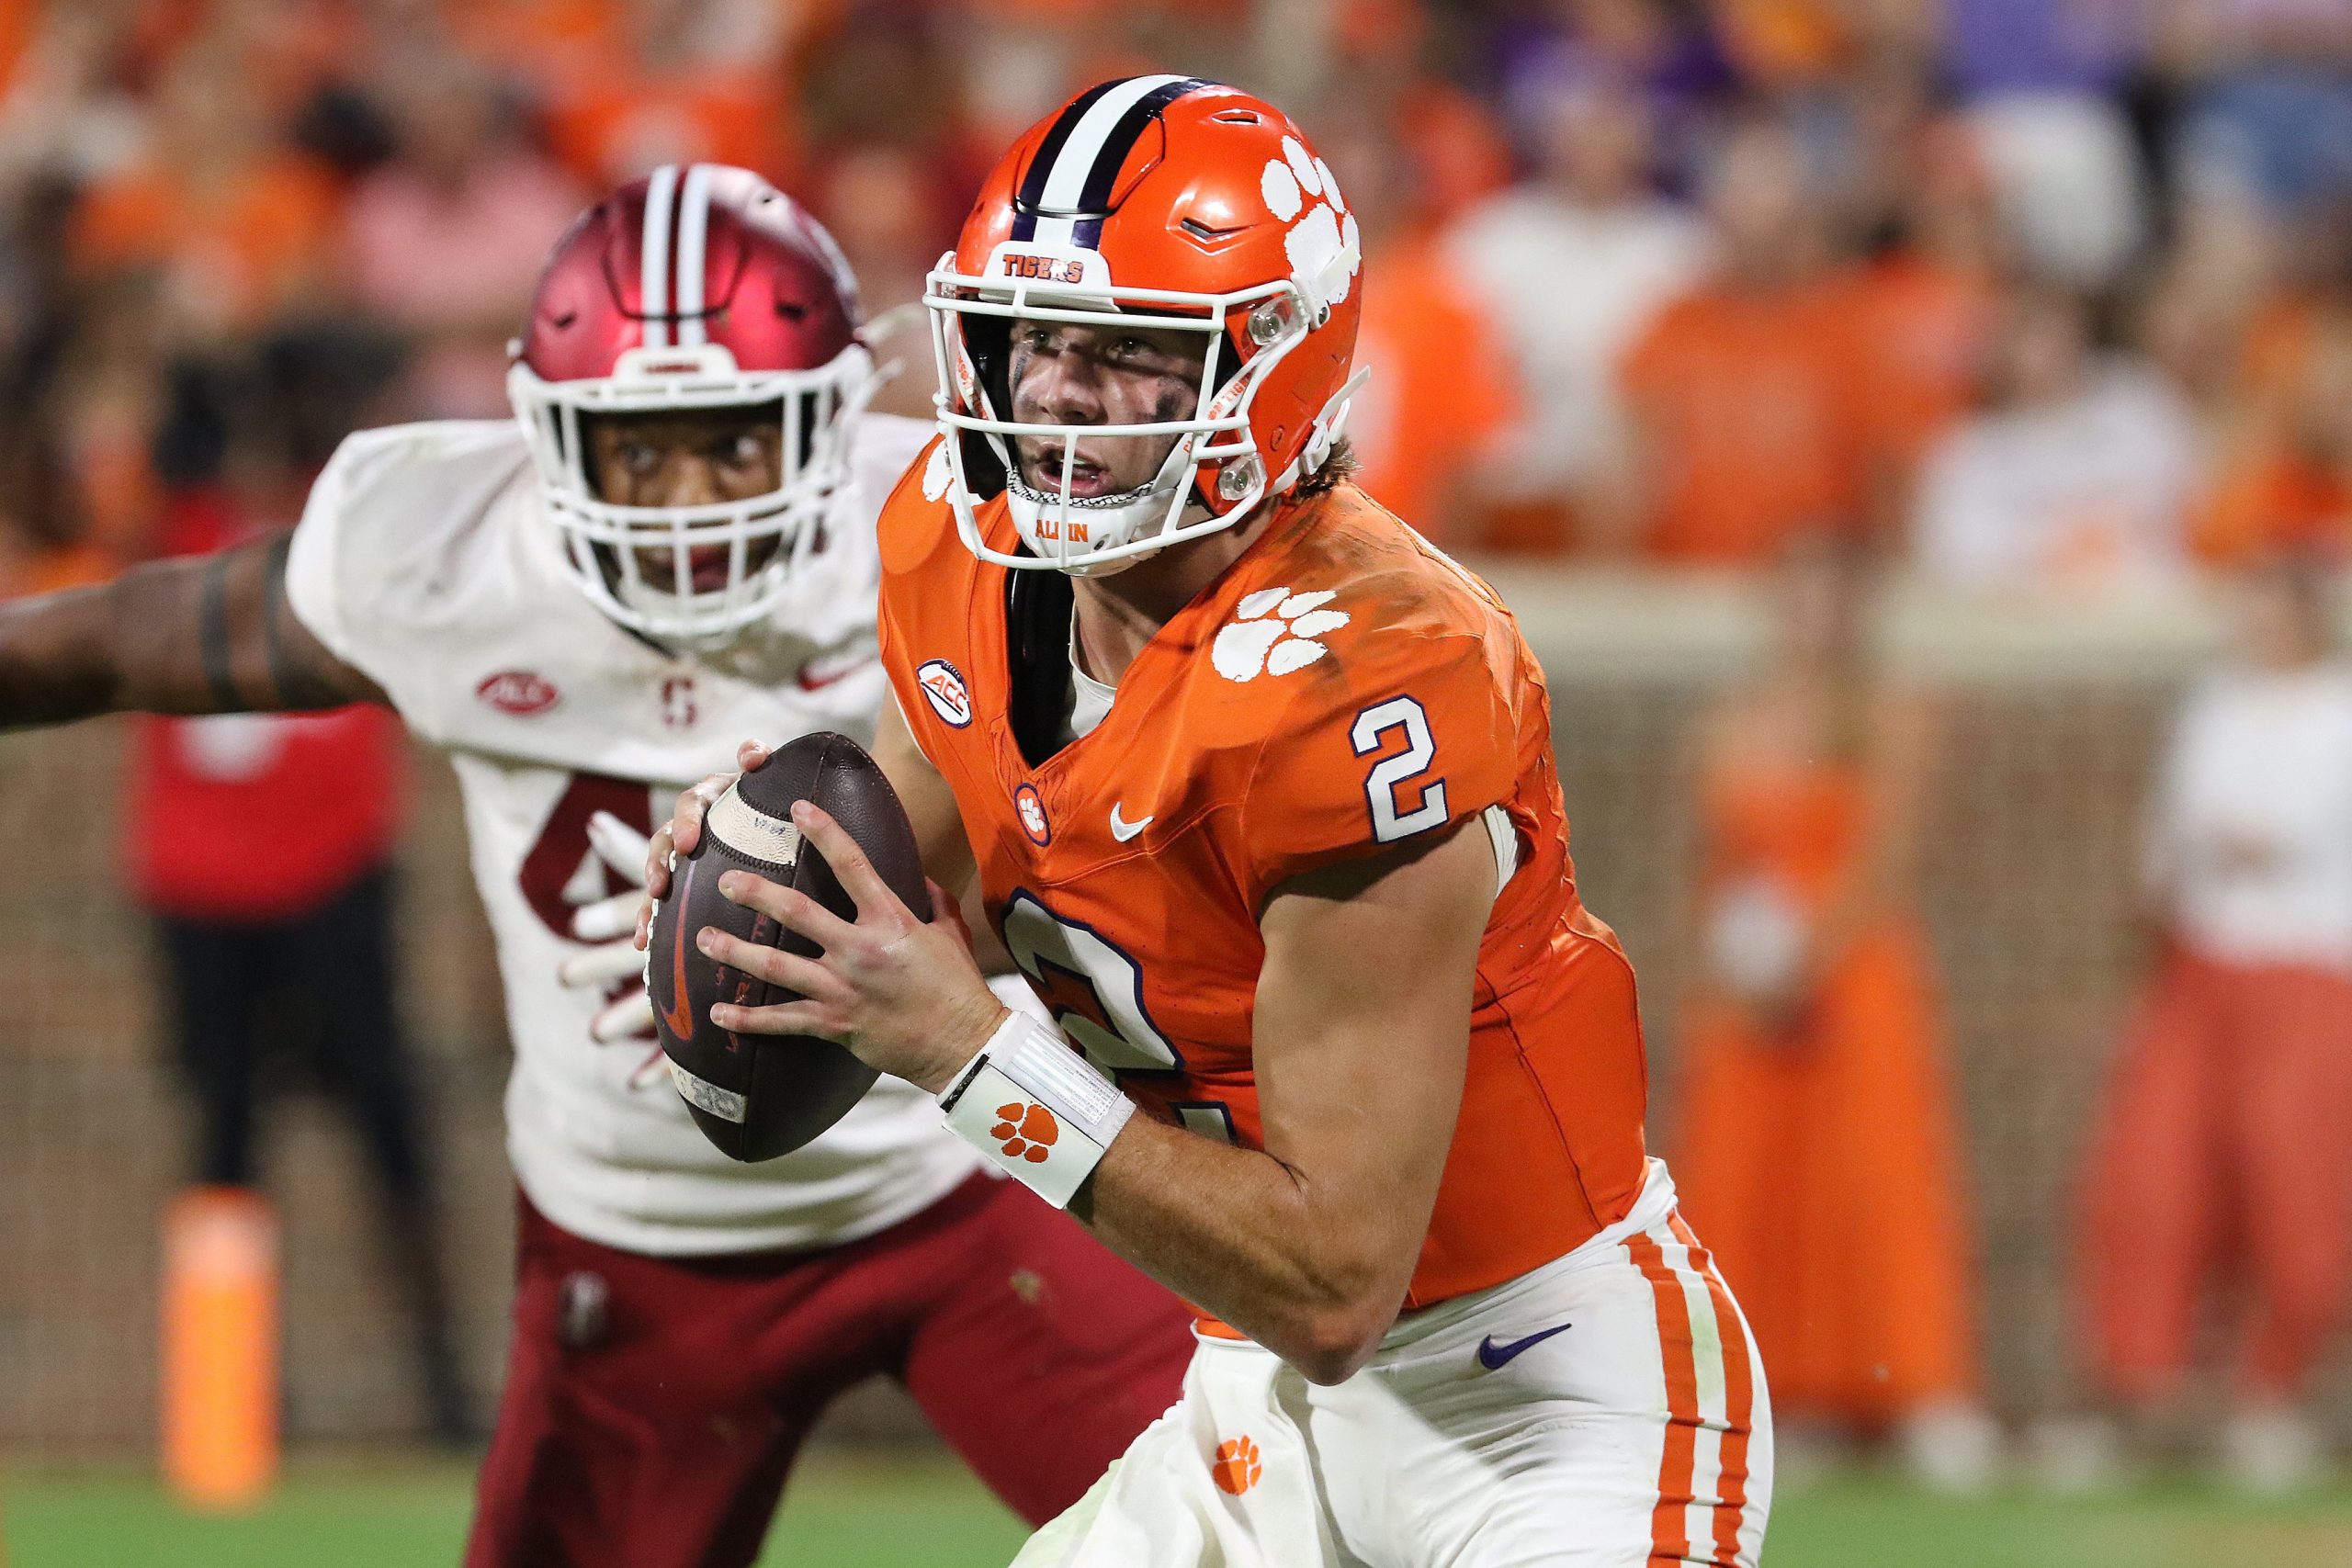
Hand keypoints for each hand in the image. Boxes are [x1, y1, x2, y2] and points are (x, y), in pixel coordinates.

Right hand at [637, 738, 770, 948]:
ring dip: (649, 891)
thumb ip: (760, 762)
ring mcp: (685, 852)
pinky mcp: (685, 880)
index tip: (688, 846)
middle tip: (661, 882)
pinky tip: (640, 942)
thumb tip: (752, 755)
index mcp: (713, 796)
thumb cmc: (777, 797)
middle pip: (667, 837)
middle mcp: (693, 823)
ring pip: (659, 868)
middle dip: (660, 861)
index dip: (686, 822)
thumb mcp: (771, 777)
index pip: (694, 802)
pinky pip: (661, 899)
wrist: (785, 821)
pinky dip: (648, 919)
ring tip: (647, 915)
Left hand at [695, 799, 1006, 1094]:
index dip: (824, 832)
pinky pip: (781, 1021)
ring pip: (776, 966)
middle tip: (726, 880)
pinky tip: (718, 1014)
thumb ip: (933, 900)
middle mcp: (859, 950)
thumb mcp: (950, 934)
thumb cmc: (958, 986)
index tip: (798, 809)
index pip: (853, 865)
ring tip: (704, 939)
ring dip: (735, 952)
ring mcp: (842, 988)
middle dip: (756, 893)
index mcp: (890, 921)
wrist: (961, 1044)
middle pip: (796, 913)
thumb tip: (920, 878)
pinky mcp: (833, 1023)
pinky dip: (747, 1019)